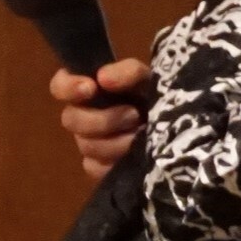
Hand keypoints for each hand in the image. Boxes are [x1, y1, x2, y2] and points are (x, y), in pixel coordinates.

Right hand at [53, 57, 150, 179]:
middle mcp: (84, 116)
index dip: (68, 88)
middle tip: (133, 115)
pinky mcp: (100, 168)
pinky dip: (114, 162)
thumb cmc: (160, 98)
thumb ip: (128, 72)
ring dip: (116, 141)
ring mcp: (90, 143)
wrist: (180, 131)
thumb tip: (102, 78)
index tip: (90, 88)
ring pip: (86, 146)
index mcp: (91, 90)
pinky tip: (134, 156)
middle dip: (102, 119)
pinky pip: (95, 167)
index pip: (60, 86)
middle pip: (70, 120)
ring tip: (141, 136)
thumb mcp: (149, 79)